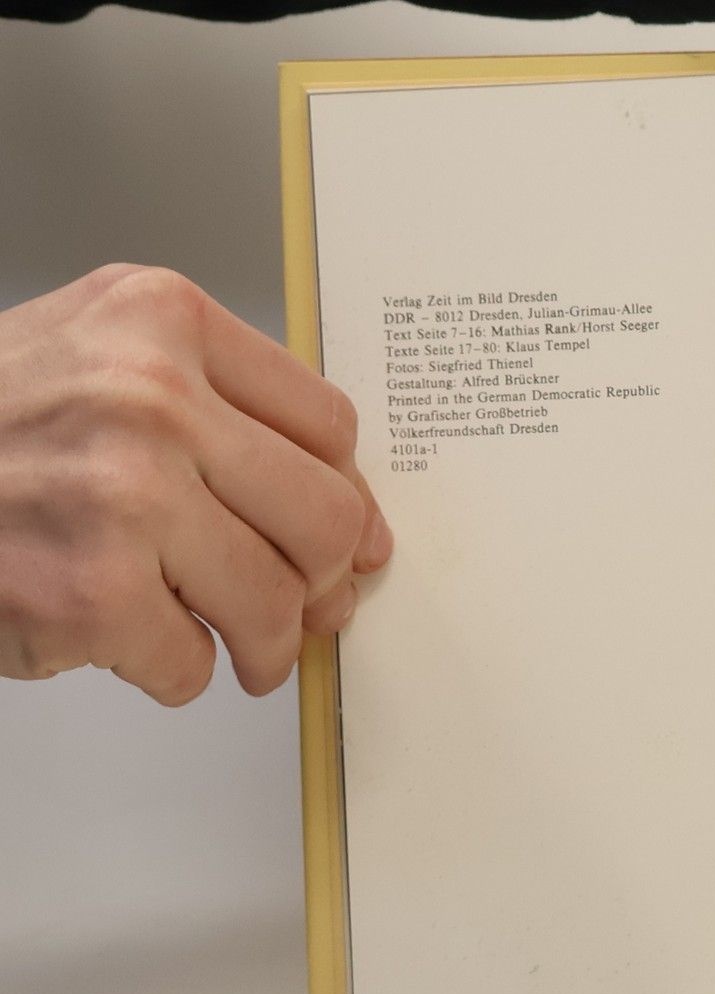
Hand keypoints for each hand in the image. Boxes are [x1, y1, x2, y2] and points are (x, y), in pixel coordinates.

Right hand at [0, 265, 391, 704]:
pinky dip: (172, 673)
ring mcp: (120, 495)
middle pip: (325, 517)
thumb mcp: (94, 356)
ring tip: (230, 645)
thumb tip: (341, 510)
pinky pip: (192, 663)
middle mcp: (150, 397)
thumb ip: (213, 408)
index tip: (345, 538)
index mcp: (162, 320)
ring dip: (261, 644)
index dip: (346, 498)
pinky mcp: (88, 592)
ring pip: (276, 602)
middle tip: (297, 609)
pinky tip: (130, 643)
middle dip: (320, 583)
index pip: (328, 423)